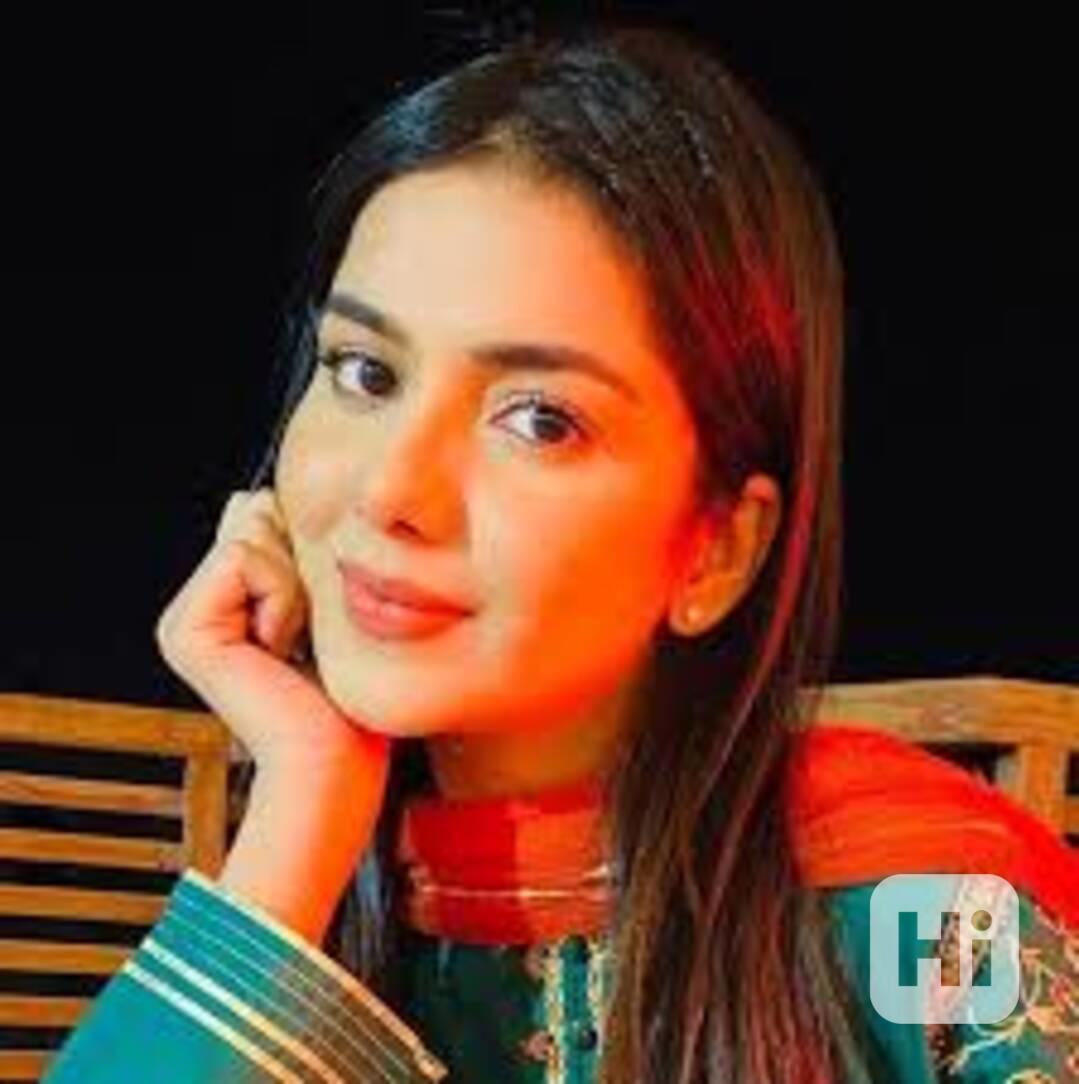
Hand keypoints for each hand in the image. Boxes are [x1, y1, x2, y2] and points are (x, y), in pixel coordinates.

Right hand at [155, 488, 390, 792]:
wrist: (334, 763)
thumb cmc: (345, 700)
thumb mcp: (321, 607)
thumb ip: (284, 557)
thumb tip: (251, 499)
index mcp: (222, 607)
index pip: (259, 523)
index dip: (301, 555)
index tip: (314, 619)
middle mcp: (194, 613)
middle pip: (254, 521)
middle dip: (299, 567)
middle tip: (305, 636)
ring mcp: (184, 623)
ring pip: (250, 536)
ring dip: (295, 587)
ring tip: (294, 647)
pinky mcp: (186, 631)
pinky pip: (241, 559)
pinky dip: (281, 597)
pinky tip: (281, 650)